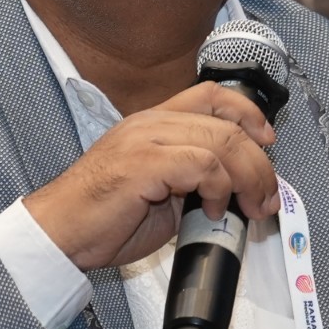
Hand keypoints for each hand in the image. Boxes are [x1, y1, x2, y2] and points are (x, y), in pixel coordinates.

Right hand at [23, 82, 280, 270]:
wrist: (61, 233)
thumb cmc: (104, 219)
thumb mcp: (160, 193)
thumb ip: (194, 181)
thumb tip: (237, 194)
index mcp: (153, 122)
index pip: (211, 95)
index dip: (248, 114)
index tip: (267, 142)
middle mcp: (151, 122)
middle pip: (227, 123)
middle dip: (259, 164)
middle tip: (266, 198)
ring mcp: (146, 139)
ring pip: (222, 142)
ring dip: (248, 179)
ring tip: (249, 209)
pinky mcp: (144, 162)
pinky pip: (203, 165)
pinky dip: (218, 189)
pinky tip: (211, 211)